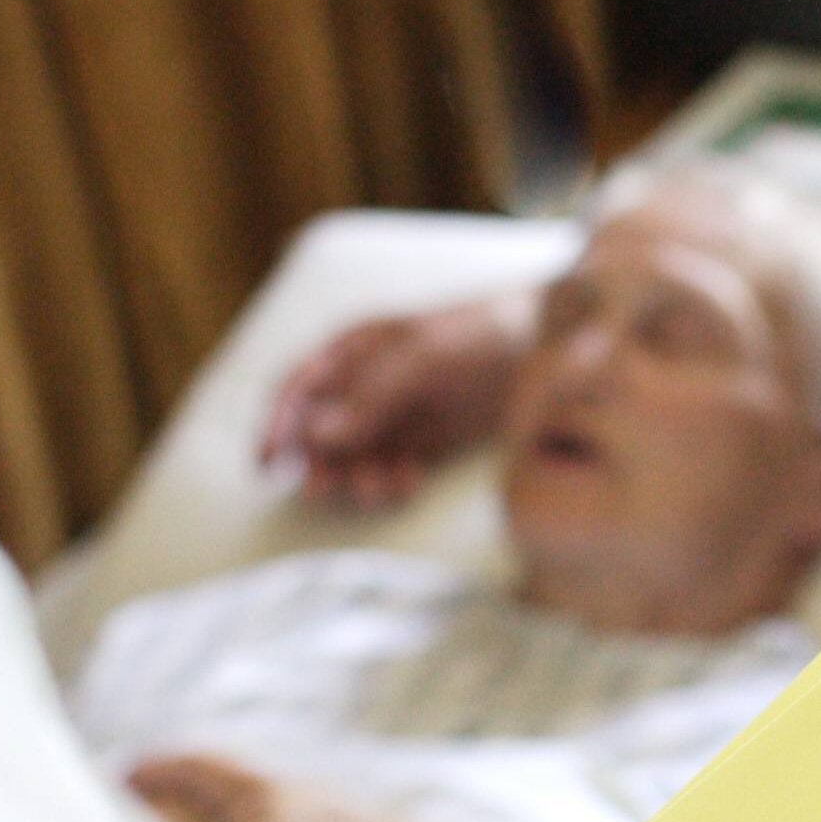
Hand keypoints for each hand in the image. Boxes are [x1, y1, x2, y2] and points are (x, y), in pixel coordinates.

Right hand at [258, 293, 534, 507]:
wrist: (552, 343)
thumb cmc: (483, 332)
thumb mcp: (425, 357)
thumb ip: (371, 394)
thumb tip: (317, 433)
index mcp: (355, 348)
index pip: (297, 389)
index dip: (277, 425)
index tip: (268, 464)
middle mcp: (368, 382)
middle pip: (321, 431)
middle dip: (319, 462)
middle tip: (326, 489)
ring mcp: (397, 412)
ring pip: (355, 456)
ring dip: (357, 475)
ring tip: (379, 485)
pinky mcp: (428, 438)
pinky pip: (393, 466)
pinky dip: (392, 480)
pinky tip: (407, 481)